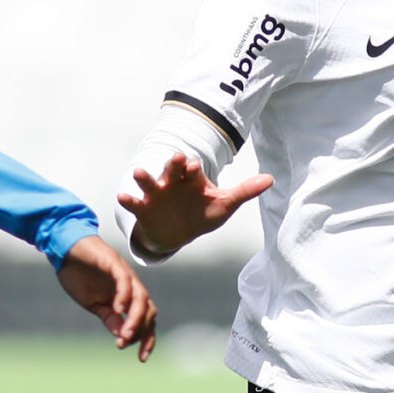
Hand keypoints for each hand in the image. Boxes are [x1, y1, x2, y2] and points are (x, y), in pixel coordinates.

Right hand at [58, 236, 158, 359]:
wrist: (66, 251)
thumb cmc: (80, 277)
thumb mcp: (95, 305)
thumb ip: (110, 319)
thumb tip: (123, 338)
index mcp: (129, 298)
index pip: (147, 321)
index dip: (148, 339)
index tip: (141, 358)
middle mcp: (132, 287)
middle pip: (149, 311)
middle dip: (142, 331)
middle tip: (125, 343)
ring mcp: (125, 274)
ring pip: (141, 298)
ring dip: (135, 318)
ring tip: (125, 334)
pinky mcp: (114, 263)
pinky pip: (125, 281)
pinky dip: (124, 296)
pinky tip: (118, 309)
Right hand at [115, 154, 272, 259]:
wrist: (178, 234)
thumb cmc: (202, 214)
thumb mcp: (225, 204)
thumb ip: (245, 191)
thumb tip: (270, 179)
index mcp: (192, 179)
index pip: (191, 169)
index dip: (191, 167)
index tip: (193, 166)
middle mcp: (172, 183)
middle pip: (171, 170)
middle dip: (173, 164)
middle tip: (176, 158)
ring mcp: (156, 195)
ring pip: (150, 182)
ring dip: (144, 177)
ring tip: (139, 172)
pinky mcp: (144, 208)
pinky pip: (135, 202)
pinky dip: (129, 199)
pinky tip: (122, 196)